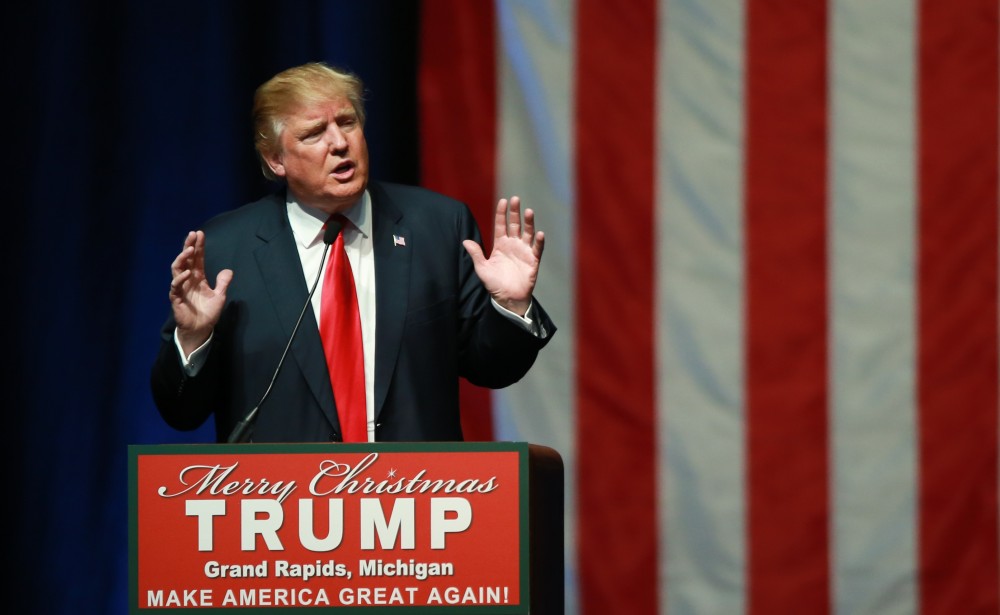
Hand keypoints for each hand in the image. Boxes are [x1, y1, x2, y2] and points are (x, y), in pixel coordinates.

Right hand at [169, 230, 232, 354]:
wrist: (201, 329)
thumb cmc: (208, 312)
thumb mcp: (220, 296)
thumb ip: (223, 283)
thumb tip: (229, 270)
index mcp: (198, 277)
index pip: (197, 258)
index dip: (198, 246)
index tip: (200, 234)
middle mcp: (188, 279)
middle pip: (186, 259)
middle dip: (189, 246)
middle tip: (193, 234)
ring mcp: (181, 287)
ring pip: (177, 268)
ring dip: (182, 258)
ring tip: (190, 249)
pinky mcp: (176, 297)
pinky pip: (175, 286)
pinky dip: (180, 278)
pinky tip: (187, 273)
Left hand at [463, 196, 544, 315]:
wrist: (508, 299)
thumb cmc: (494, 284)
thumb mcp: (482, 269)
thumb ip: (476, 254)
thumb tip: (465, 241)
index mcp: (500, 245)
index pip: (501, 225)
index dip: (502, 213)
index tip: (503, 201)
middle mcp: (513, 245)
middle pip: (515, 224)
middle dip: (515, 212)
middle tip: (516, 199)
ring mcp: (524, 251)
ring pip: (527, 233)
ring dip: (529, 223)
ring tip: (529, 211)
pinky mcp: (533, 260)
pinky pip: (537, 248)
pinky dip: (539, 241)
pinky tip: (540, 234)